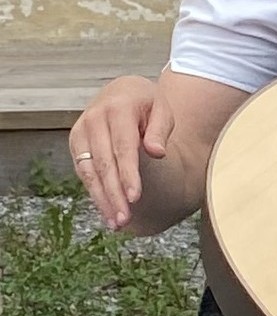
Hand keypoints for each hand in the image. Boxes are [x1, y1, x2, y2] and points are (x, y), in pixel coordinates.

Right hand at [69, 76, 173, 232]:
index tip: (135, 198)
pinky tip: (106, 211)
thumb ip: (160, 130)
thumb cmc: (148, 104)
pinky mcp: (76, 143)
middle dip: (113, 194)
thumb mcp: (162, 110)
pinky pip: (83, 172)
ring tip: (116, 223)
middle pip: (104, 164)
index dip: (128, 175)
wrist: (122, 92)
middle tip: (125, 220)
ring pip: (88, 171)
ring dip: (101, 199)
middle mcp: (93, 120)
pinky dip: (94, 192)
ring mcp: (81, 132)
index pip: (123, 148)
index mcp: (117, 110)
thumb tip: (157, 152)